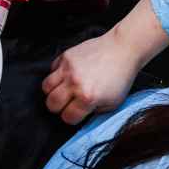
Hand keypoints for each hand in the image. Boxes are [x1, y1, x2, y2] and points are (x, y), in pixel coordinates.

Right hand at [41, 0, 168, 124]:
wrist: (122, 50)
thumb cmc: (120, 77)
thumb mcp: (113, 103)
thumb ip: (95, 112)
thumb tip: (81, 114)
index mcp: (88, 98)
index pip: (68, 117)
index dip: (71, 118)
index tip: (75, 113)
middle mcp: (74, 83)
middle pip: (51, 103)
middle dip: (58, 107)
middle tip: (66, 104)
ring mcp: (68, 68)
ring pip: (46, 87)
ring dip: (53, 92)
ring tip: (62, 90)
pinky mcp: (66, 56)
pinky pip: (51, 70)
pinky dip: (56, 75)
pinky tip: (67, 76)